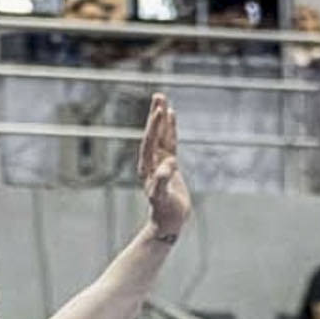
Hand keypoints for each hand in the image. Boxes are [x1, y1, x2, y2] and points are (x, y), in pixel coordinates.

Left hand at [138, 94, 191, 240]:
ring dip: (162, 118)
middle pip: (153, 134)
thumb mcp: (163, 197)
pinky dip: (171, 130)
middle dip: (155, 115)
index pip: (150, 142)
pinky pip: (170, 143)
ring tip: (163, 99)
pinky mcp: (169, 165)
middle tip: (158, 96)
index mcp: (147, 167)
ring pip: (161, 135)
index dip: (154, 127)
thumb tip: (169, 165)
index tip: (159, 111)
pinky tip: (172, 117)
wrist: (167, 222)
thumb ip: (163, 181)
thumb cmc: (164, 212)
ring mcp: (160, 162)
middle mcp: (151, 162)